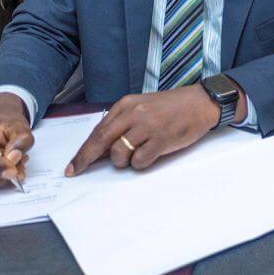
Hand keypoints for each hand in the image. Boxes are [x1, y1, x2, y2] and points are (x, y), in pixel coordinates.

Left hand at [65, 84, 236, 174]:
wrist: (200, 103)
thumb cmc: (171, 107)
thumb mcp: (142, 108)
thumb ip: (122, 124)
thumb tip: (101, 150)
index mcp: (126, 104)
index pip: (98, 130)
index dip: (83, 151)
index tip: (73, 165)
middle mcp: (134, 113)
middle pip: (101, 141)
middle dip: (86, 159)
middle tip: (77, 171)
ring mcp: (148, 126)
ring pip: (120, 153)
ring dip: (124, 161)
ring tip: (138, 153)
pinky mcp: (162, 139)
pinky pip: (140, 161)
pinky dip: (141, 163)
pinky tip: (151, 154)